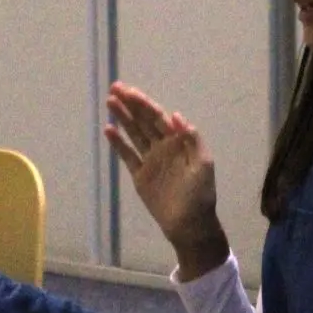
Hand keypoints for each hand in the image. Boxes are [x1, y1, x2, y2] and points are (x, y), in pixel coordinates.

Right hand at [105, 83, 227, 278]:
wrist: (190, 224)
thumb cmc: (200, 194)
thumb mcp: (203, 164)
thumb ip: (192, 139)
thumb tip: (176, 115)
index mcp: (179, 142)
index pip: (158, 117)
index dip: (144, 103)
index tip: (128, 91)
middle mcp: (163, 147)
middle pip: (144, 121)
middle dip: (130, 104)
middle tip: (114, 88)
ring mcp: (150, 160)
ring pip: (134, 134)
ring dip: (123, 118)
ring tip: (110, 102)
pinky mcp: (140, 176)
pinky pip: (127, 155)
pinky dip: (118, 143)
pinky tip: (109, 129)